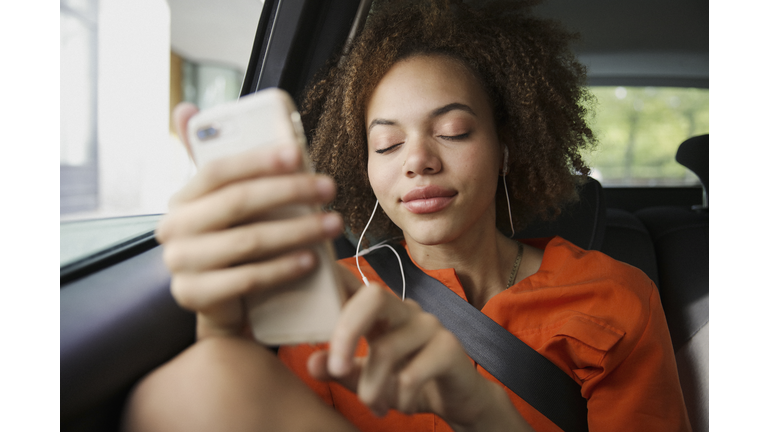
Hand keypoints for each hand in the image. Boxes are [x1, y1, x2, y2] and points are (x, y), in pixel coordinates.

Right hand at [156, 103, 344, 338]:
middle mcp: (174, 228)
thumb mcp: (222, 202)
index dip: (257, 159)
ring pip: (247, 242)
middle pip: (237, 203)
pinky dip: (283, 268)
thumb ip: (216, 163)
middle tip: (329, 188)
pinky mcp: (195, 295)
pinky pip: (247, 279)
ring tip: (333, 224)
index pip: (217, 170)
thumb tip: (188, 107)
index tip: (298, 152)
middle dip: (289, 192)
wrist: (218, 301)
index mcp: (182, 198)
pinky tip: (312, 259)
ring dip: (297, 231)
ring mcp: (181, 264)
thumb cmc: (229, 241)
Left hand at [306, 282, 530, 431]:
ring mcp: (430, 326)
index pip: (355, 284)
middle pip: (373, 296)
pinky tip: (402, 406)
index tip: (310, 303)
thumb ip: (340, 370)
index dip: (332, 282)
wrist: (460, 401)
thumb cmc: (410, 382)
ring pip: (387, 348)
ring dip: (372, 387)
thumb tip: (312, 363)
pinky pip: (412, 374)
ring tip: (373, 406)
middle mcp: (406, 310)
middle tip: (336, 369)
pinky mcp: (450, 348)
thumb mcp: (368, 379)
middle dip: (346, 333)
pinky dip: (399, 398)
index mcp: (382, 312)